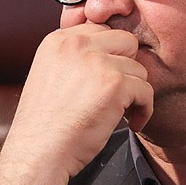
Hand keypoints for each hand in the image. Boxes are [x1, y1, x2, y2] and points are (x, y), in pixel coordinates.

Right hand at [0, 24, 151, 184]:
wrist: (38, 154)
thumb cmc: (44, 126)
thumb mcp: (49, 77)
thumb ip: (73, 60)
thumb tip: (108, 55)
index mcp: (58, 40)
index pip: (101, 31)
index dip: (110, 56)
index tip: (108, 80)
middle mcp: (76, 45)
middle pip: (125, 41)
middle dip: (126, 68)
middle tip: (119, 94)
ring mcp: (97, 62)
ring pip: (139, 68)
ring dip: (135, 93)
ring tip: (121, 114)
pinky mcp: (115, 84)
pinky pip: (146, 90)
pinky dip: (144, 109)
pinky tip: (131, 124)